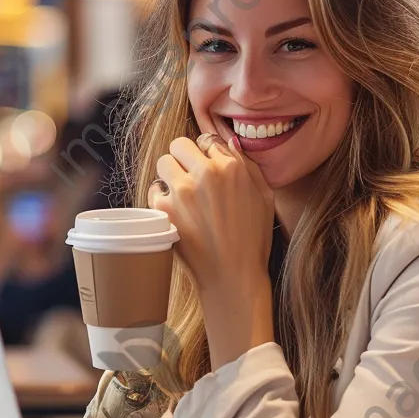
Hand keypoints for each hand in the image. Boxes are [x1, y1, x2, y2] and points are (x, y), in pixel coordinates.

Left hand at [147, 132, 274, 297]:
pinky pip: (153, 189)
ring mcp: (182, 191)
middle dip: (184, 157)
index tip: (208, 169)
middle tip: (189, 176)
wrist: (233, 276)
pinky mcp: (164, 209)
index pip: (208, 141)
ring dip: (170, 174)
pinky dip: (160, 198)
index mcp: (231, 167)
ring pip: (163, 162)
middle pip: (180, 144)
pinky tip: (174, 211)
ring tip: (181, 194)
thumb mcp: (265, 198)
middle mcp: (205, 174)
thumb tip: (230, 143)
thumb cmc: (253, 240)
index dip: (207, 154)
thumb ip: (249, 166)